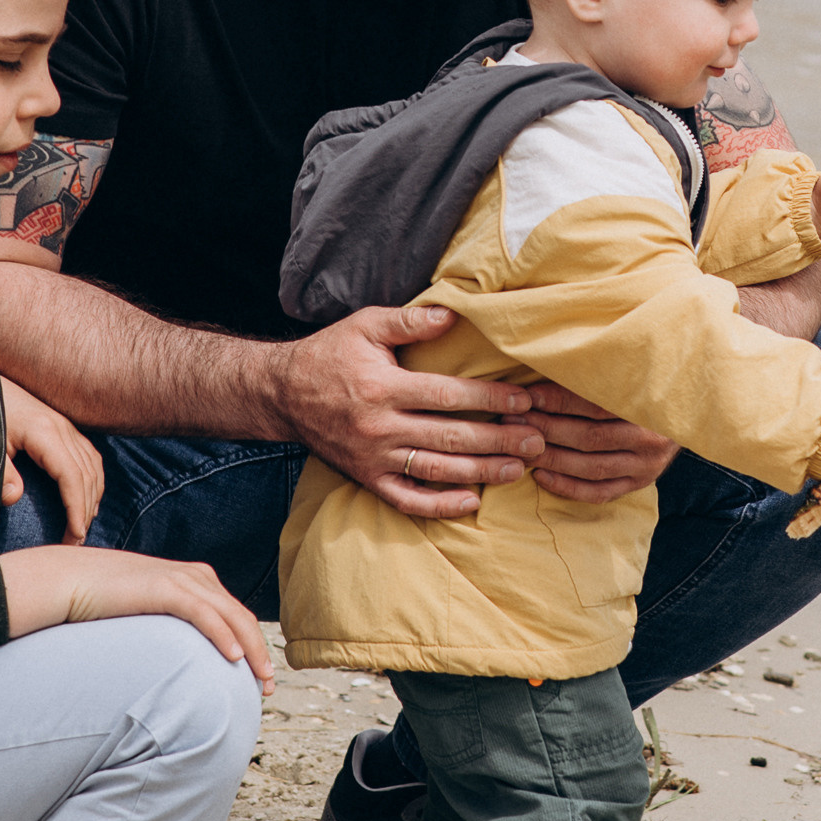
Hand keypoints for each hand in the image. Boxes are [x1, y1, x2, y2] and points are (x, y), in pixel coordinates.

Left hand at [0, 376, 106, 540]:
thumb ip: (2, 473)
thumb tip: (16, 498)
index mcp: (45, 433)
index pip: (72, 476)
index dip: (77, 507)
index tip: (75, 533)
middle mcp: (62, 428)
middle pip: (87, 475)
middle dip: (85, 510)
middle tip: (74, 541)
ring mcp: (65, 425)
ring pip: (93, 466)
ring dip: (92, 497)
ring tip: (82, 525)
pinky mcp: (63, 426)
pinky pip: (89, 455)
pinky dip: (93, 480)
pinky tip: (87, 497)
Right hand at [0, 544, 273, 687]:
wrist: (70, 581)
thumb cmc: (103, 604)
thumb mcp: (146, 615)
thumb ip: (168, 629)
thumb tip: (177, 661)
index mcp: (194, 581)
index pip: (235, 615)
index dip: (253, 645)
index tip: (260, 677)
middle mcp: (195, 577)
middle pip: (241, 617)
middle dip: (260, 652)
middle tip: (269, 685)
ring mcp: (182, 580)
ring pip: (231, 616)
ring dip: (251, 649)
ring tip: (260, 679)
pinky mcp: (166, 588)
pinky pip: (204, 614)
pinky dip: (223, 635)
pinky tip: (234, 658)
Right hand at [274, 304, 545, 520]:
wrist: (281, 394)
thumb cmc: (329, 354)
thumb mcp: (364, 325)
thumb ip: (409, 321)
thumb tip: (453, 315)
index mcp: (382, 387)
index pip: (447, 396)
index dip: (490, 400)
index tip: (524, 401)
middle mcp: (379, 427)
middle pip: (450, 438)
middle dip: (498, 440)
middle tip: (539, 441)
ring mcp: (372, 458)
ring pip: (435, 471)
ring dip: (481, 472)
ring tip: (519, 468)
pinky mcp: (365, 479)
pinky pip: (407, 500)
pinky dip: (440, 505)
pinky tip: (472, 501)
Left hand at [511, 382, 679, 503]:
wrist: (689, 408)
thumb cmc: (648, 383)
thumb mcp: (632, 371)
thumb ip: (597, 373)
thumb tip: (547, 362)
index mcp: (649, 405)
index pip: (595, 405)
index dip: (557, 400)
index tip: (527, 396)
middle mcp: (651, 439)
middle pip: (590, 437)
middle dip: (547, 429)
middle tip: (514, 422)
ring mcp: (647, 466)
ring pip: (591, 467)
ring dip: (552, 458)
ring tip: (522, 448)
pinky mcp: (640, 483)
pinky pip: (599, 492)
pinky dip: (568, 487)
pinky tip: (541, 476)